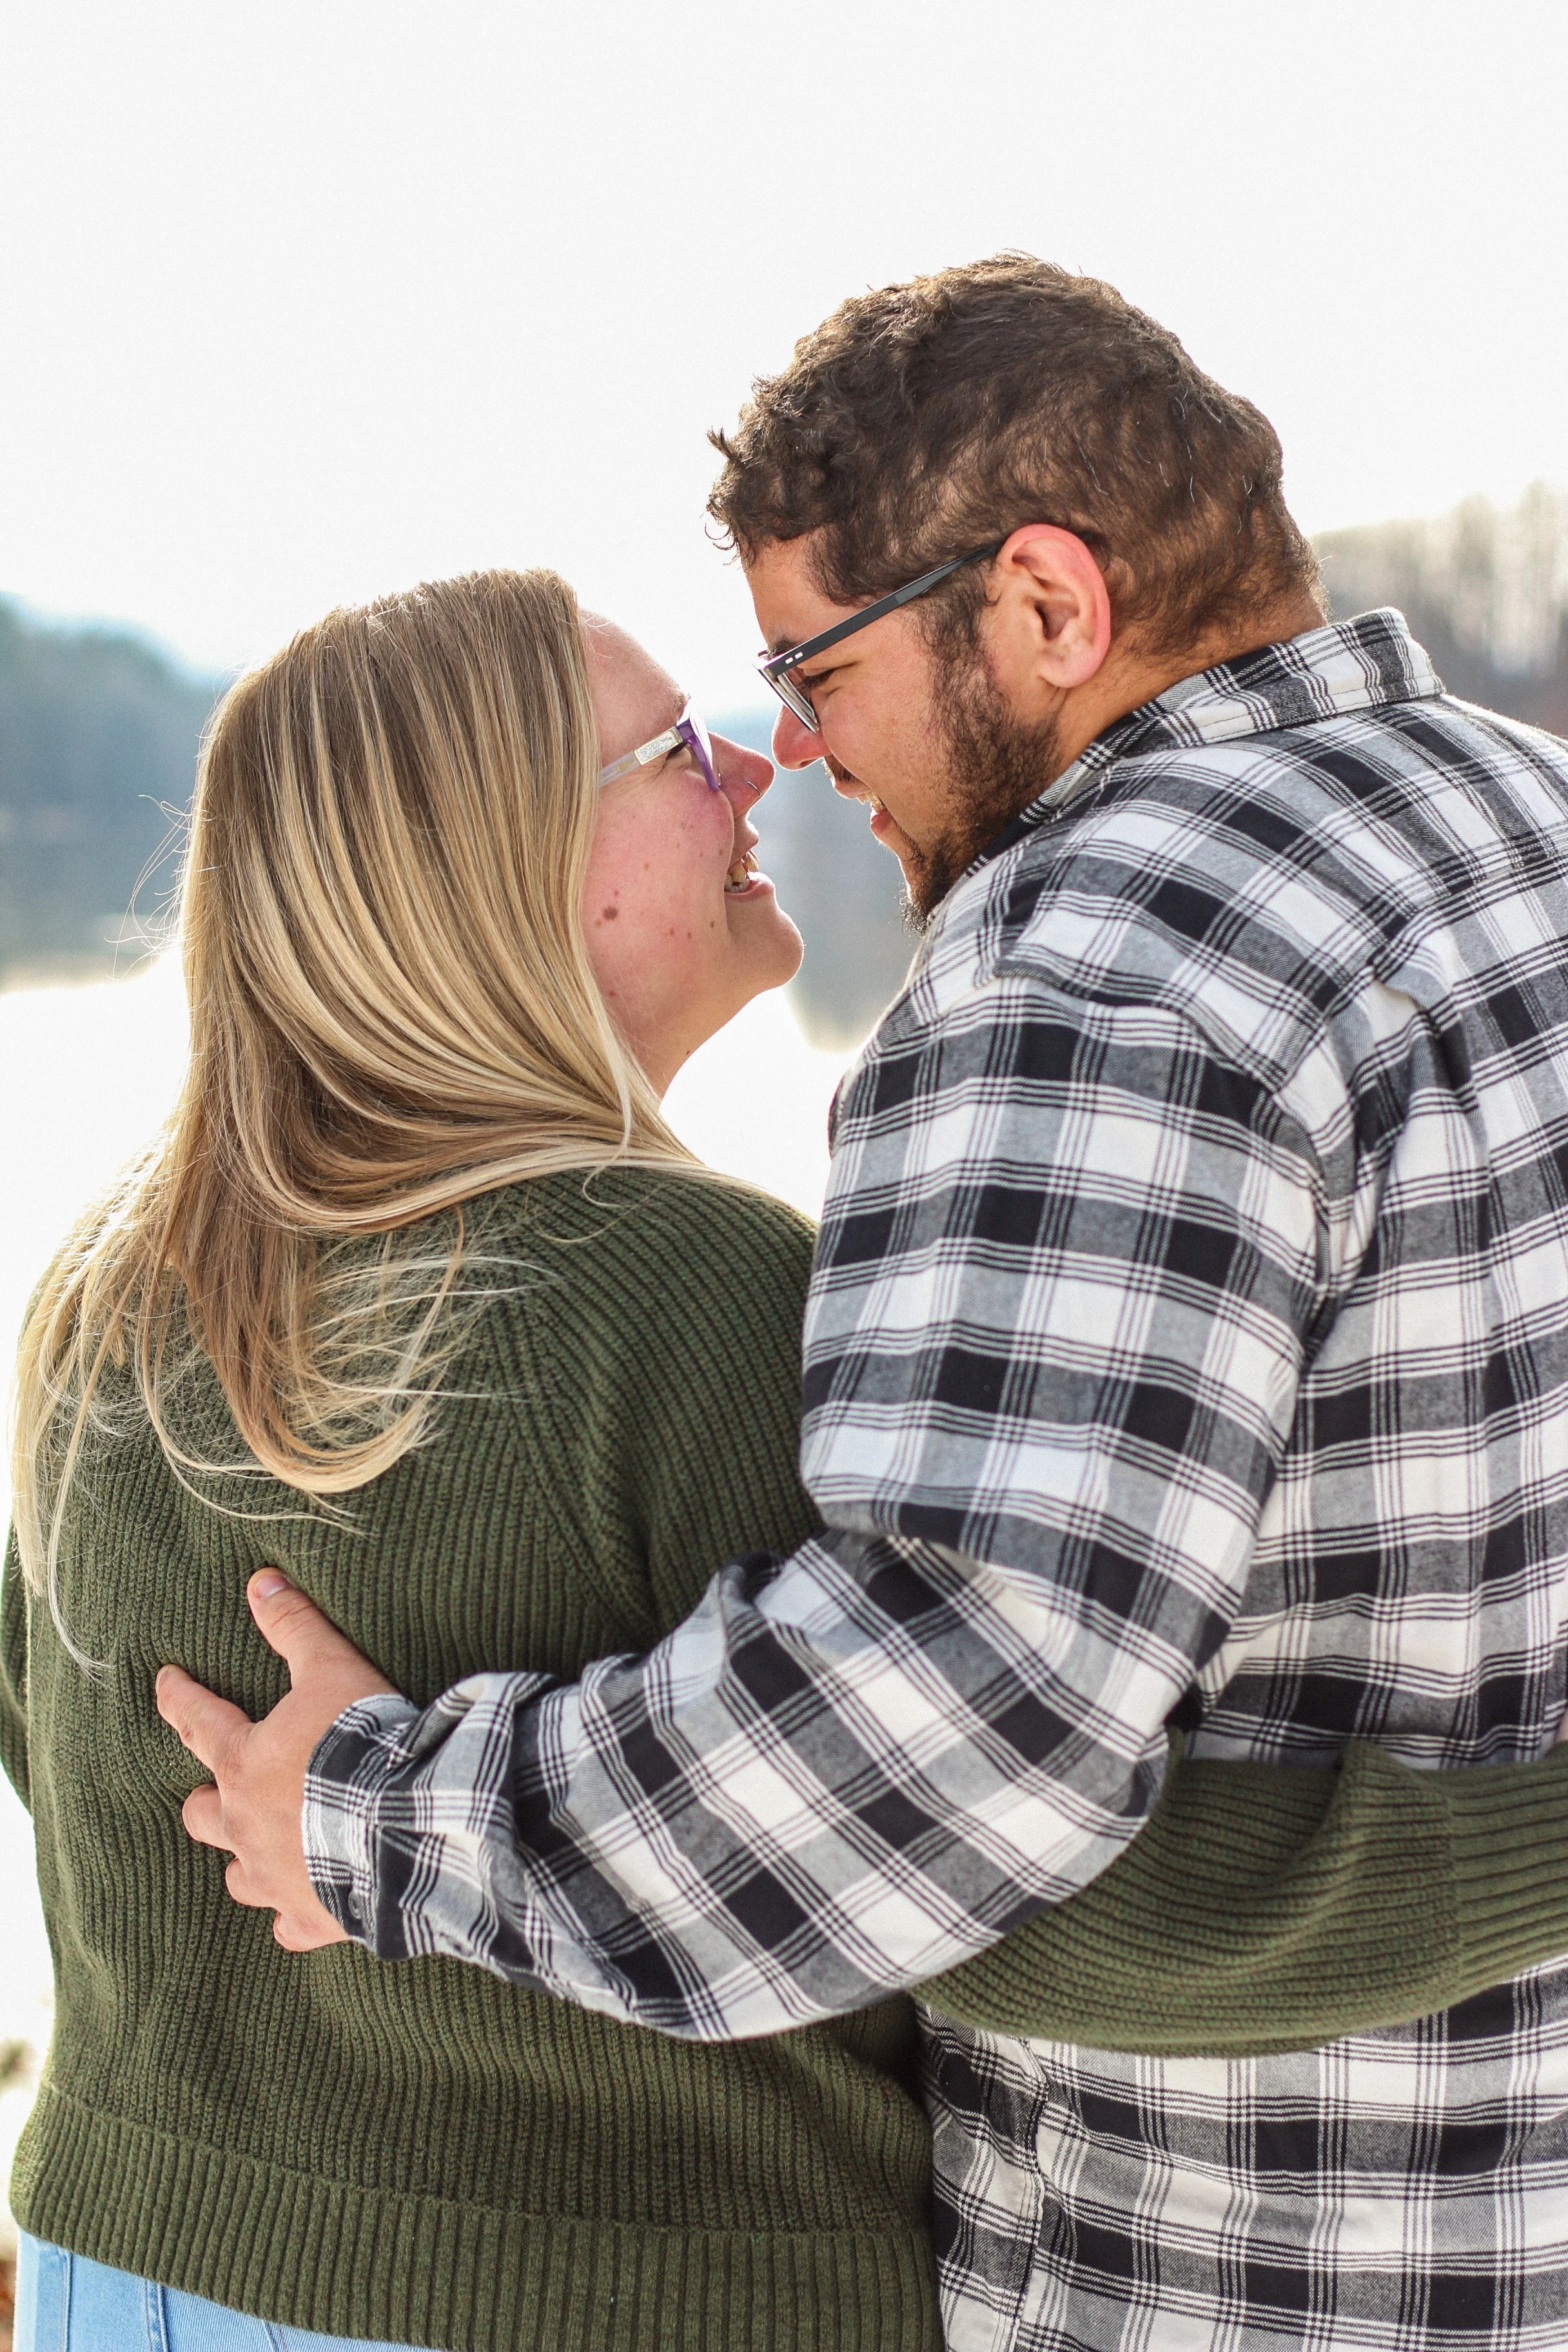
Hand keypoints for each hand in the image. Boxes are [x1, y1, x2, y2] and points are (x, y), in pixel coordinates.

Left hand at [156, 1570, 397, 1951]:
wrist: (406, 1825)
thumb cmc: (364, 1743)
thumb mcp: (332, 1668)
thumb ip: (294, 1625)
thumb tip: (260, 1579)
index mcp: (245, 1763)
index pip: (197, 1721)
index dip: (179, 1697)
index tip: (165, 1682)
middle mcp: (246, 1825)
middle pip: (203, 1813)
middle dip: (206, 1797)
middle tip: (218, 1785)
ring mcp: (275, 1878)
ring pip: (236, 1875)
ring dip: (242, 1858)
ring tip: (258, 1848)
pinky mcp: (311, 1916)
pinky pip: (287, 1926)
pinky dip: (291, 1915)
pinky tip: (301, 1909)